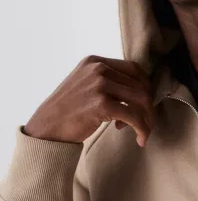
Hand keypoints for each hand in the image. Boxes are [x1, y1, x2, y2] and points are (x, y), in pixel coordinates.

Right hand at [23, 56, 155, 147]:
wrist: (47, 127)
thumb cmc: (68, 110)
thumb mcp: (85, 83)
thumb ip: (106, 80)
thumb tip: (138, 91)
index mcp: (95, 61)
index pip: (133, 68)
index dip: (145, 86)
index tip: (145, 103)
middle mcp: (99, 69)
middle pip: (140, 84)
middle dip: (148, 106)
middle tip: (146, 122)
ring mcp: (100, 85)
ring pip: (141, 99)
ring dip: (147, 119)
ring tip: (144, 132)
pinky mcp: (101, 104)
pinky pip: (133, 116)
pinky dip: (141, 129)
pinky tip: (139, 138)